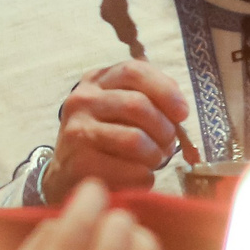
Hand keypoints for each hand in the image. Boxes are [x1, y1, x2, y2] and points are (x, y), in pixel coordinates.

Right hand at [49, 60, 191, 201]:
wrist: (67, 176)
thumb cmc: (106, 139)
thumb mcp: (121, 110)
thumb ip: (150, 100)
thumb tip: (179, 111)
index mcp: (96, 81)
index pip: (134, 71)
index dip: (165, 90)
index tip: (182, 113)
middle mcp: (82, 100)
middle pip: (137, 105)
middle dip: (164, 128)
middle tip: (168, 144)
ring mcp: (77, 131)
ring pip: (134, 139)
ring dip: (155, 155)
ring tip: (154, 161)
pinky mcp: (79, 164)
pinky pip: (129, 171)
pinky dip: (145, 178)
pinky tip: (140, 178)